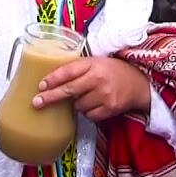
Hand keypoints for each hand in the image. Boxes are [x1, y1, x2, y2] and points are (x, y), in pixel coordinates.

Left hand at [33, 56, 150, 121]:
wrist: (139, 83)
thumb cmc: (113, 71)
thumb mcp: (97, 62)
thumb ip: (78, 68)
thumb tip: (51, 79)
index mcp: (93, 63)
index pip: (68, 71)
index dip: (53, 79)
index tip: (41, 85)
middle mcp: (98, 79)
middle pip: (68, 90)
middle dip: (50, 97)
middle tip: (36, 102)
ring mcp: (104, 95)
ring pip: (78, 105)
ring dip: (77, 103)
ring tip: (89, 95)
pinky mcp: (109, 109)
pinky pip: (88, 115)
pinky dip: (89, 111)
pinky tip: (96, 102)